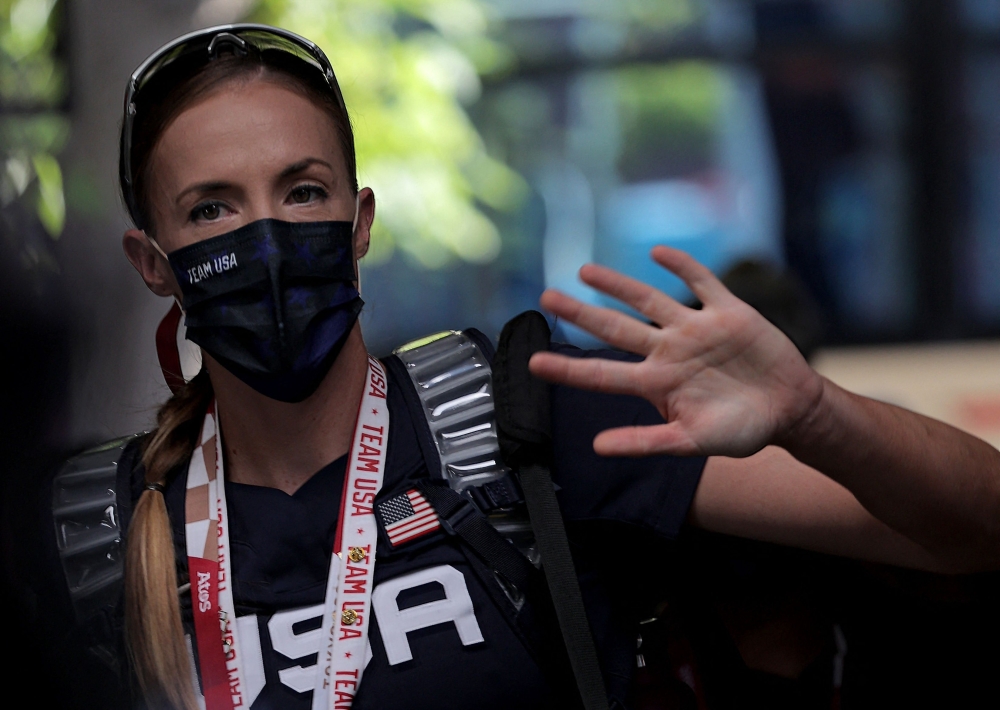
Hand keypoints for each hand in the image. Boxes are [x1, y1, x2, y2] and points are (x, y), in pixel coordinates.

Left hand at [528, 246, 824, 457]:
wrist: (789, 410)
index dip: (568, 368)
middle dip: (580, 312)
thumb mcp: (691, 442)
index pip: (601, 373)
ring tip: (584, 270)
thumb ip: (646, 442)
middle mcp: (667, 352)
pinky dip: (682, 266)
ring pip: (648, 300)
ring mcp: (695, 329)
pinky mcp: (727, 312)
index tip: (533, 362)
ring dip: (617, 284)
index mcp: (656, 384)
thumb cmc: (740, 431)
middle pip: (614, 327)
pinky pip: (701, 282)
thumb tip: (597, 448)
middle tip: (545, 296)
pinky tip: (658, 252)